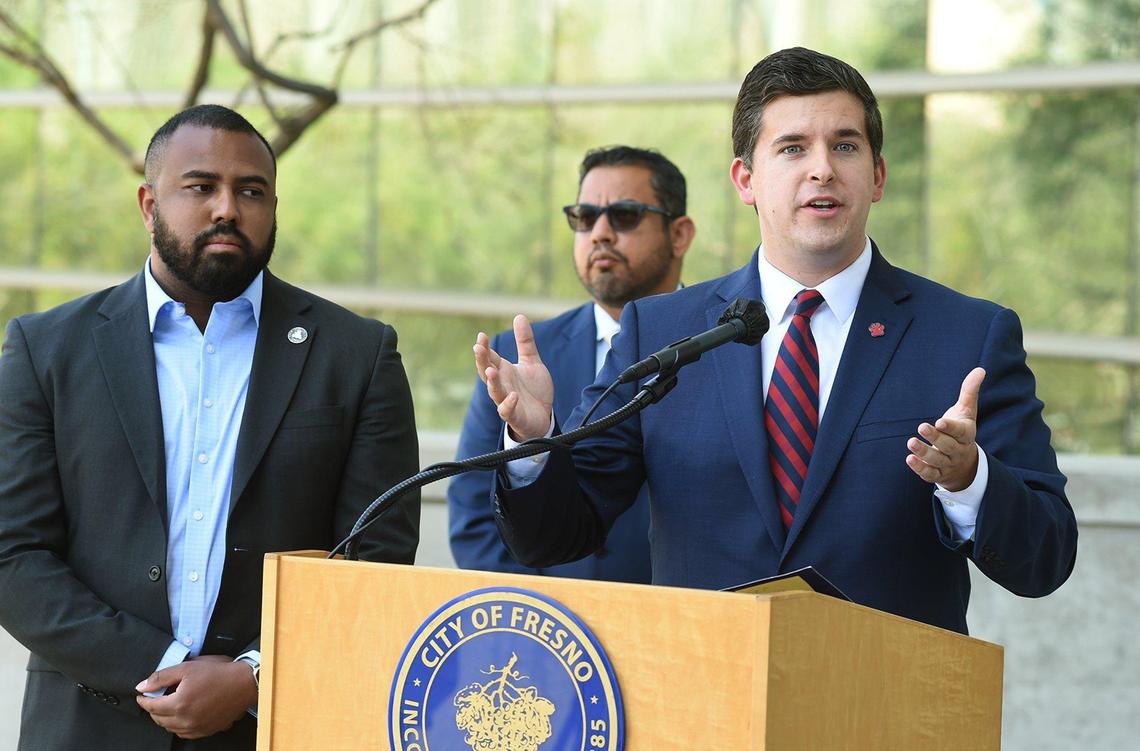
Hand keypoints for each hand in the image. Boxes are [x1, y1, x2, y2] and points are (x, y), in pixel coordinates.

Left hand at [135, 655, 256, 738]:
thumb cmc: (218, 673)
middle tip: (153, 699)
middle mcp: (186, 720)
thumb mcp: (188, 668)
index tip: (141, 695)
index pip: (151, 706)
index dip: (144, 700)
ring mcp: (197, 728)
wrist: (244, 683)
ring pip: (170, 728)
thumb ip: (162, 677)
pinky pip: (184, 733)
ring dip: (164, 718)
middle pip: (159, 719)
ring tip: (167, 707)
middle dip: (152, 709)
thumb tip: (142, 686)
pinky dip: (178, 726)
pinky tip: (182, 716)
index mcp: (179, 703)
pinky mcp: (207, 730)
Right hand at [473, 315, 554, 440]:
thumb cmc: (533, 390)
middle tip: (478, 348)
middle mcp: (501, 384)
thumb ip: (525, 342)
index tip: (482, 335)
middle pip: (486, 372)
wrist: (543, 417)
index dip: (484, 347)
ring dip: (492, 382)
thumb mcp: (532, 362)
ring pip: (494, 391)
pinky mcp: (515, 415)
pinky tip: (513, 396)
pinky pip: (507, 411)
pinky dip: (508, 404)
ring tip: (491, 371)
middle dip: (482, 360)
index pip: (489, 357)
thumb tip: (519, 316)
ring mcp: (506, 400)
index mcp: (503, 371)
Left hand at [906, 367, 984, 491]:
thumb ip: (969, 392)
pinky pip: (930, 475)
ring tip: (910, 442)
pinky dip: (920, 468)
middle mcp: (958, 450)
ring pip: (937, 460)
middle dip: (935, 437)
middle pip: (948, 446)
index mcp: (966, 435)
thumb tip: (980, 370)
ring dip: (924, 452)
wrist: (965, 464)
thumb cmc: (961, 431)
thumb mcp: (966, 412)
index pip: (960, 432)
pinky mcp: (938, 474)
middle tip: (921, 426)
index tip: (940, 421)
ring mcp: (948, 464)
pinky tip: (909, 459)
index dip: (951, 427)